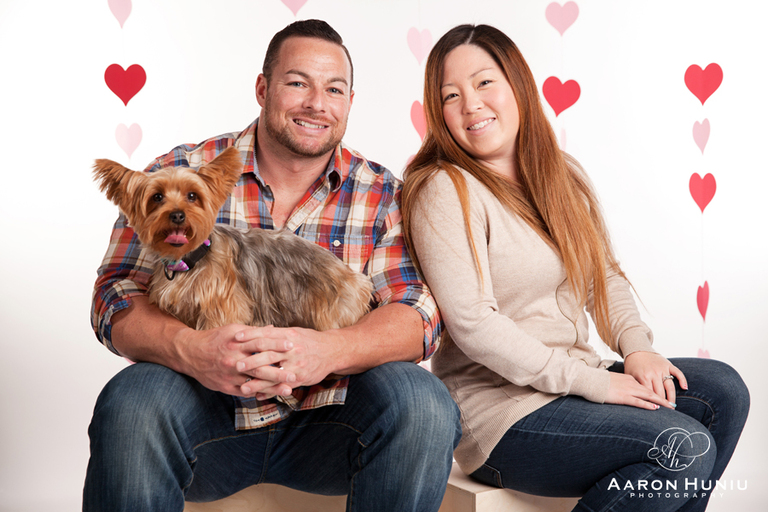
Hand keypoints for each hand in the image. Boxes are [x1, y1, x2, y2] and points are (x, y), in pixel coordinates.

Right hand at [174, 324, 294, 396]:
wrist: (190, 353)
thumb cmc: (214, 339)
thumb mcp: (233, 330)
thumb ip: (253, 331)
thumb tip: (273, 328)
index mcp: (237, 343)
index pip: (261, 343)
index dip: (277, 345)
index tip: (292, 346)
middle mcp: (234, 360)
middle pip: (260, 366)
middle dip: (279, 372)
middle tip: (296, 374)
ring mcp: (229, 375)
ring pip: (254, 383)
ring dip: (273, 387)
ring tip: (288, 390)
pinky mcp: (225, 386)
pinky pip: (244, 392)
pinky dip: (258, 393)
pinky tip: (271, 395)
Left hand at [235, 325, 337, 398]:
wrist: (332, 351)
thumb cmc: (309, 340)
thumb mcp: (293, 332)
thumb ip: (276, 333)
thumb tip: (256, 332)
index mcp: (289, 335)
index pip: (267, 334)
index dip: (251, 335)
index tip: (236, 337)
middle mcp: (292, 349)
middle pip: (268, 355)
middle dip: (251, 361)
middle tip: (236, 365)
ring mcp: (296, 365)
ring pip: (274, 374)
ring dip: (258, 382)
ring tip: (243, 387)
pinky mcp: (300, 378)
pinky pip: (282, 386)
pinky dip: (270, 392)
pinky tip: (258, 395)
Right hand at [605, 372, 674, 409]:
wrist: (590, 379)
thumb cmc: (599, 381)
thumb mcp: (613, 381)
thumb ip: (621, 385)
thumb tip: (624, 391)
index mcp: (629, 378)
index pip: (646, 386)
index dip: (656, 393)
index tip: (663, 399)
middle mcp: (631, 383)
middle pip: (651, 391)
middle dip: (663, 398)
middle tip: (672, 405)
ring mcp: (628, 390)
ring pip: (648, 396)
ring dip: (660, 402)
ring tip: (669, 408)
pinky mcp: (623, 397)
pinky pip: (638, 401)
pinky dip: (648, 405)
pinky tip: (655, 408)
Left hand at [623, 351, 687, 406]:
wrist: (636, 349)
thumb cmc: (632, 365)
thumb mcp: (630, 376)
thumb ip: (635, 388)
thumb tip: (638, 401)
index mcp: (643, 377)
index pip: (650, 395)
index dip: (653, 404)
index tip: (656, 412)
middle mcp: (654, 374)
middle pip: (661, 393)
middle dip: (663, 404)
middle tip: (666, 413)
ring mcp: (662, 369)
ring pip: (670, 386)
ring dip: (672, 397)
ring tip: (673, 407)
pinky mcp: (668, 364)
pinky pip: (678, 373)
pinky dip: (682, 380)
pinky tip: (685, 388)